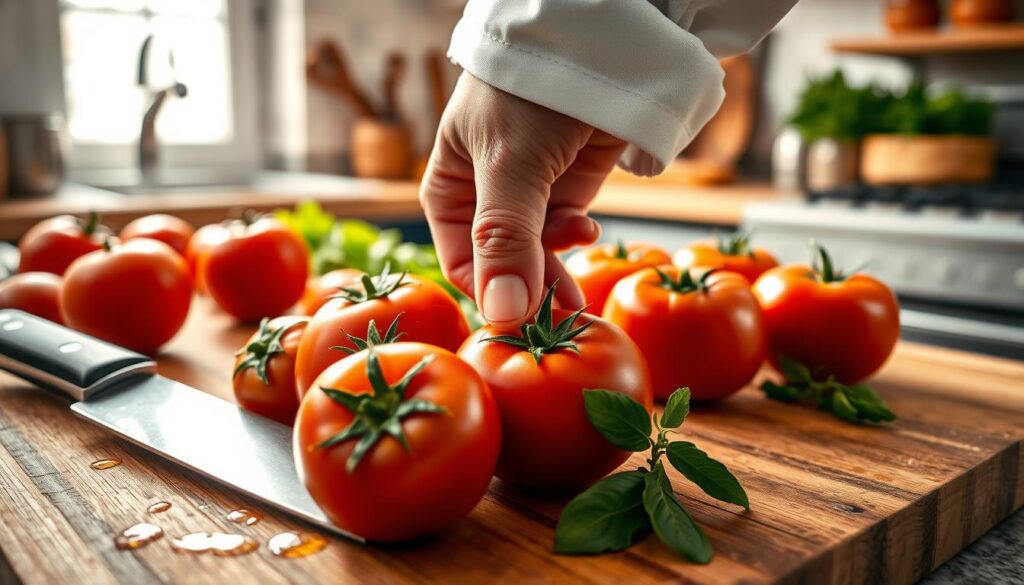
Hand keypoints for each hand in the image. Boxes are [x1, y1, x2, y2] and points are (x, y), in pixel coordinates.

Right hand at [420, 72, 625, 327]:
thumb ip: (504, 239)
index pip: (461, 265)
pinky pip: (565, 232)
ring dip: (557, 271)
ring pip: (537, 255)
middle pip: (502, 266)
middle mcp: (485, 198)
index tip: (521, 321)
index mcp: (449, 191)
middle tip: (562, 317)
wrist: (593, 40)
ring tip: (577, 288)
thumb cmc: (528, 91)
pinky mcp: (567, 188)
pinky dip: (575, 239)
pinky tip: (588, 231)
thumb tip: (500, 316)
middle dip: (530, 290)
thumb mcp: (510, 164)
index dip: (490, 296)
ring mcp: (529, 194)